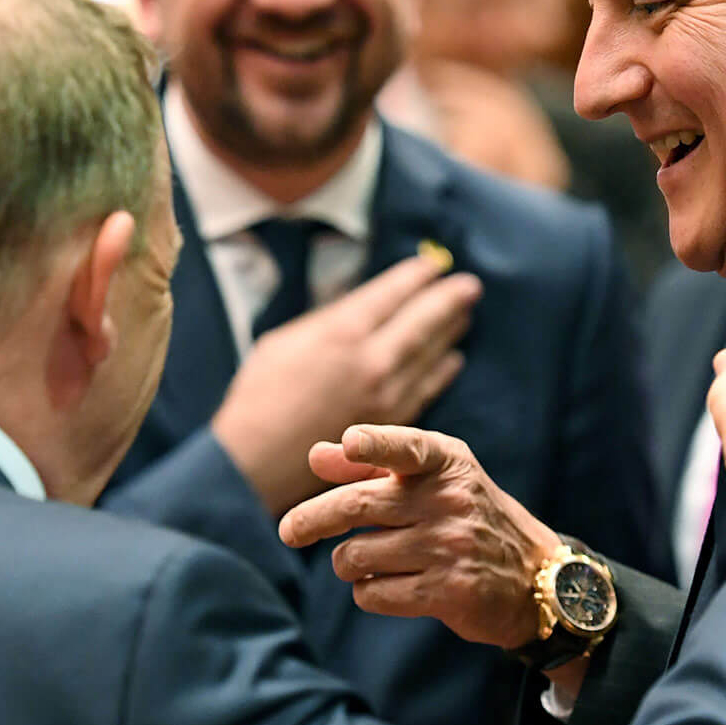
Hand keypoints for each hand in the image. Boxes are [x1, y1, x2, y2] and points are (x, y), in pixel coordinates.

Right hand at [213, 255, 479, 516]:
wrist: (255, 461)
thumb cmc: (259, 397)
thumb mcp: (282, 341)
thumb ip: (324, 320)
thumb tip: (357, 304)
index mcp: (341, 332)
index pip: (390, 294)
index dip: (414, 277)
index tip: (431, 264)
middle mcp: (370, 360)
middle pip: (421, 322)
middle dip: (447, 300)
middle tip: (470, 286)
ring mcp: (384, 394)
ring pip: (429, 355)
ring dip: (450, 331)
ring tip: (465, 314)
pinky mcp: (388, 423)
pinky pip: (425, 389)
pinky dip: (441, 371)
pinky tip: (452, 359)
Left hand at [277, 425, 557, 648]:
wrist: (534, 576)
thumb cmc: (466, 516)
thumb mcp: (431, 479)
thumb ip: (372, 463)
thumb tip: (316, 456)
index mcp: (446, 463)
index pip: (408, 447)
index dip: (376, 444)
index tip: (350, 443)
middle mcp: (450, 500)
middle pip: (356, 507)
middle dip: (311, 520)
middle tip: (289, 532)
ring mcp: (451, 547)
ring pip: (357, 555)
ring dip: (347, 563)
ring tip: (365, 561)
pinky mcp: (449, 591)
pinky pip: (374, 593)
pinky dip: (367, 591)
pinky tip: (385, 585)